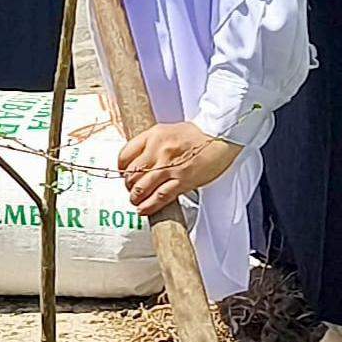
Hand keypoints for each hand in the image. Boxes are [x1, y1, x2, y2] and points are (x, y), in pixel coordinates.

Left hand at [119, 121, 242, 214]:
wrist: (220, 136)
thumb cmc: (197, 135)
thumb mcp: (168, 131)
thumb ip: (152, 144)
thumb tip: (138, 161)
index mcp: (153, 135)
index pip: (125, 155)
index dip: (121, 168)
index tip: (123, 174)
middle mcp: (158, 150)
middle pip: (131, 174)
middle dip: (128, 185)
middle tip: (131, 189)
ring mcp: (169, 166)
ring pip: (142, 187)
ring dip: (136, 197)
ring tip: (136, 201)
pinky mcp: (182, 180)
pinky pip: (159, 197)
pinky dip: (149, 206)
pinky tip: (144, 209)